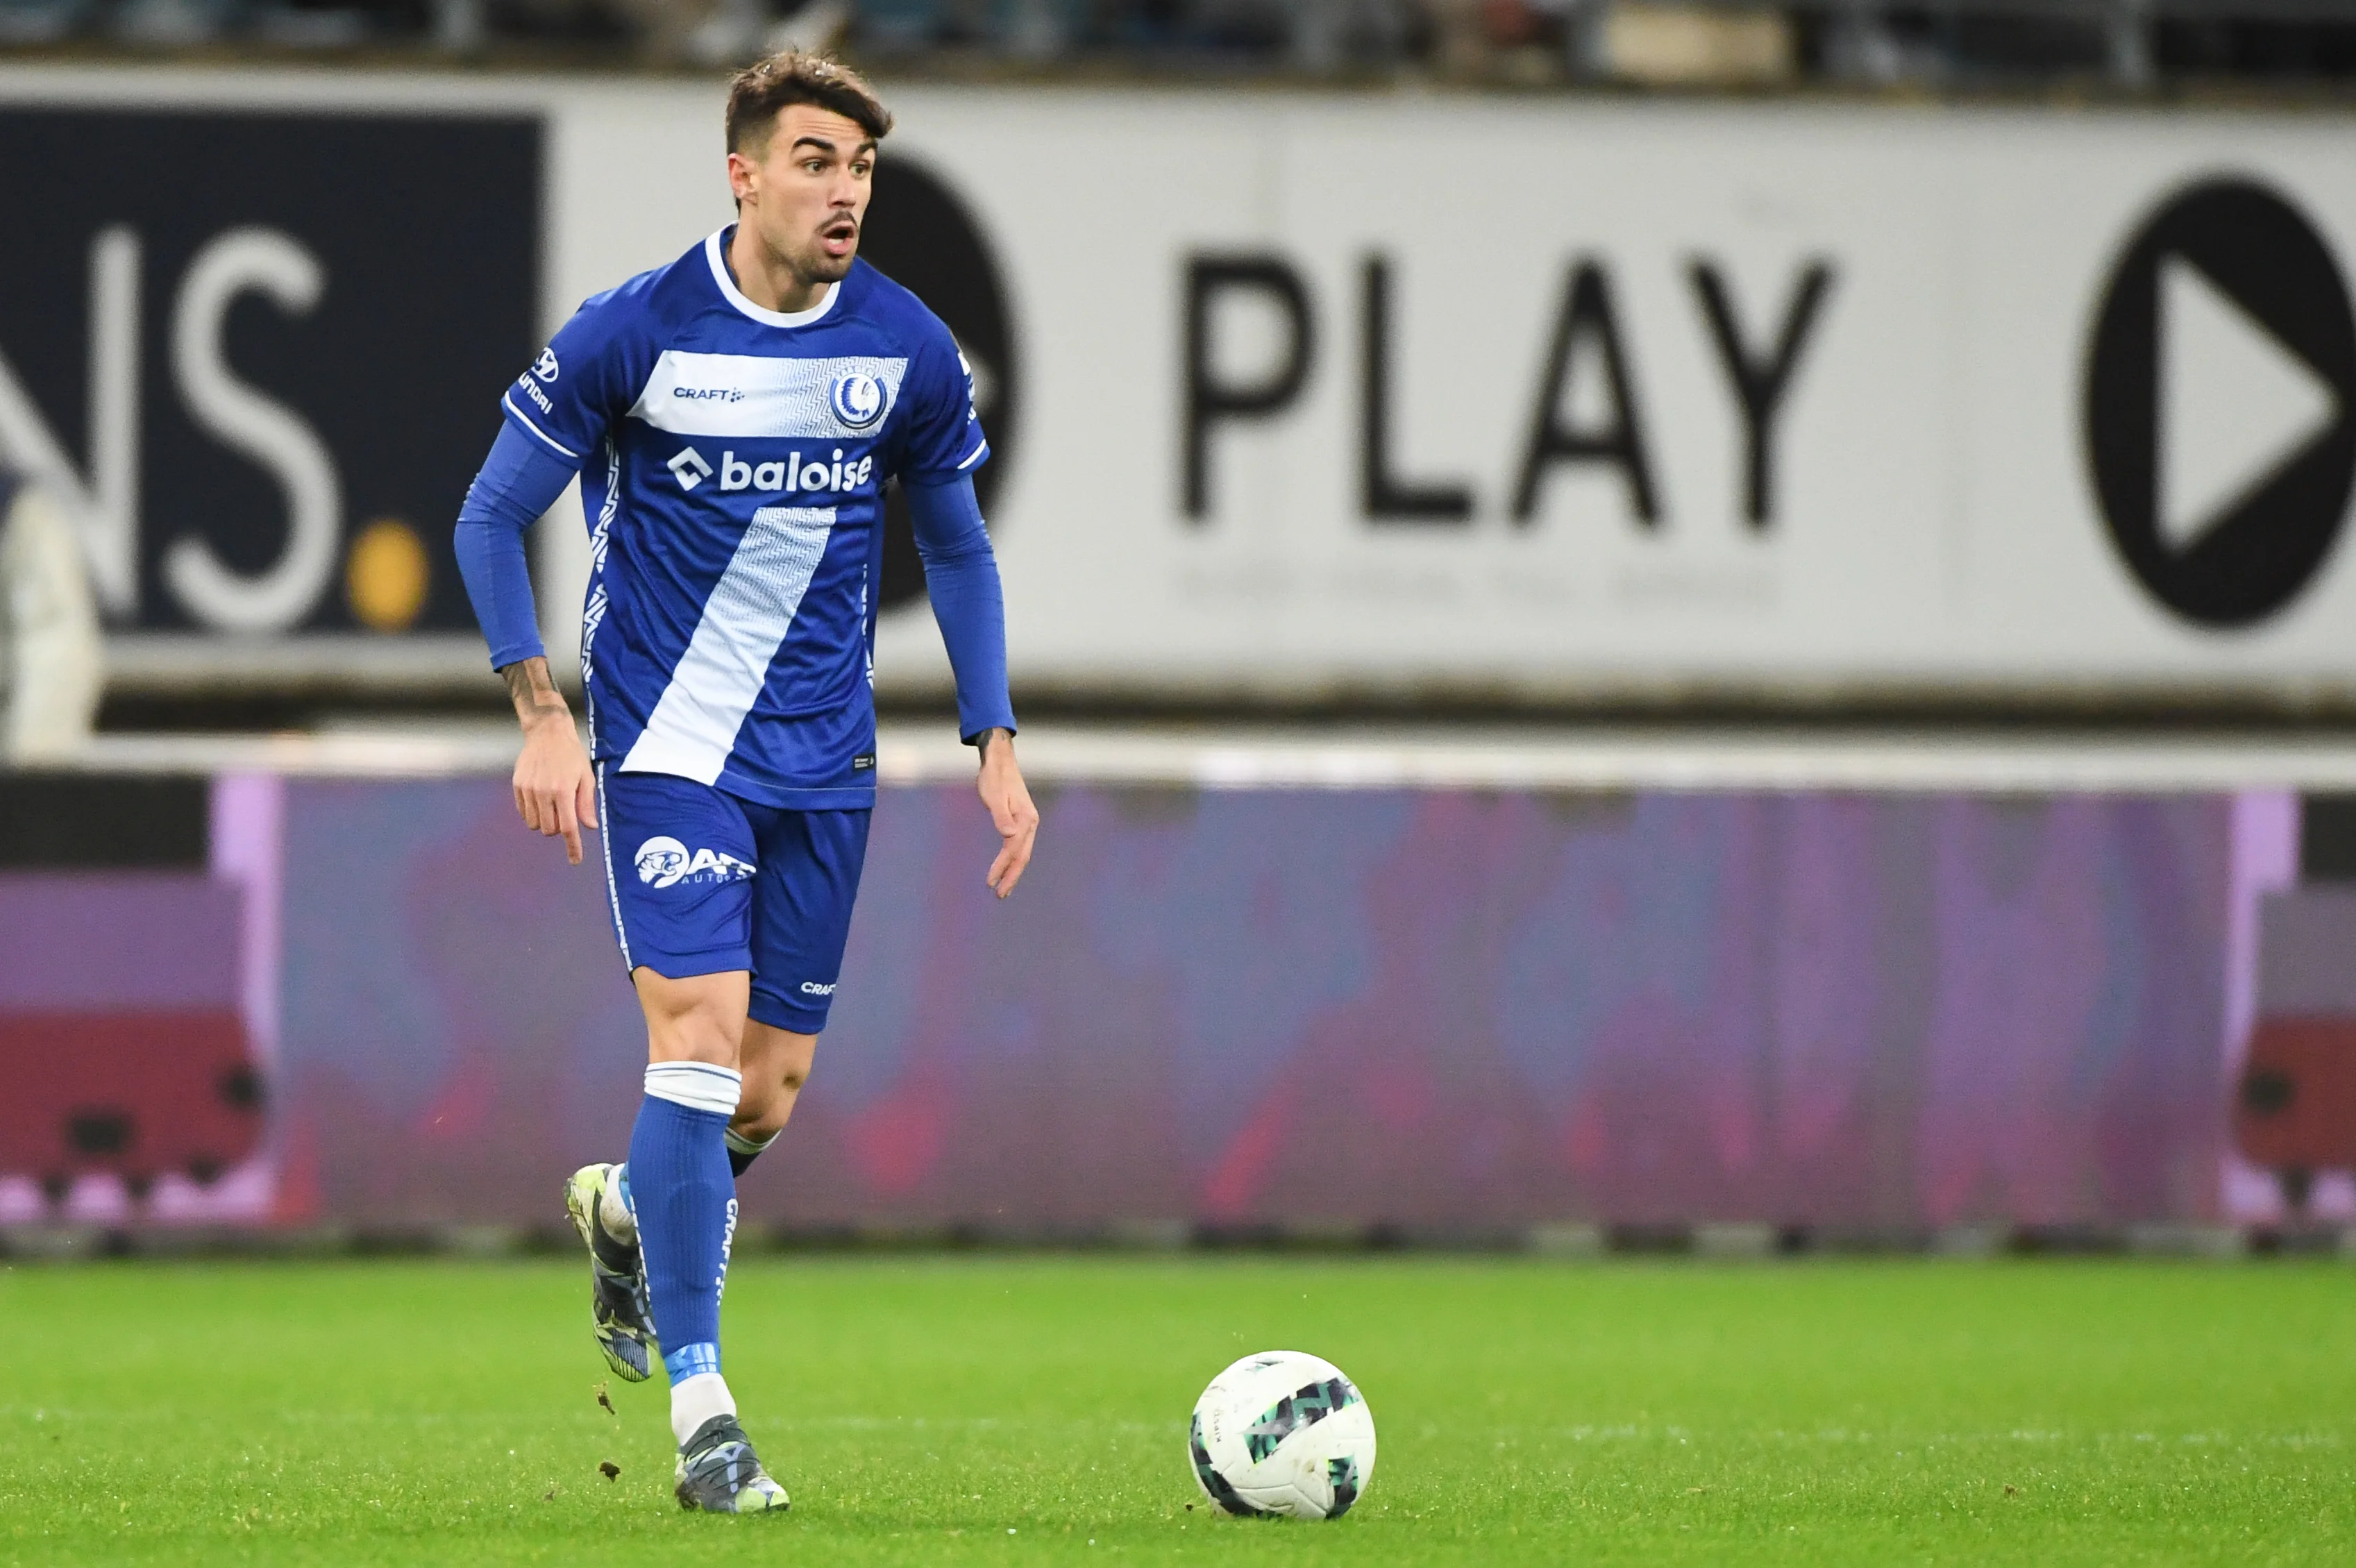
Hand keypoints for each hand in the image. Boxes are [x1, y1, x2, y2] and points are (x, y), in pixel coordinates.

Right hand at [502, 657, 596, 865]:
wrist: (547, 733)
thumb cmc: (571, 756)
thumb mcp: (586, 777)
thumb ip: (586, 803)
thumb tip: (590, 827)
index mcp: (563, 791)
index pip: (568, 828)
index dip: (572, 846)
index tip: (575, 860)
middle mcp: (543, 792)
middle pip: (549, 829)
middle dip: (558, 828)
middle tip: (565, 812)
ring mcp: (528, 790)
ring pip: (535, 824)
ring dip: (545, 822)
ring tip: (553, 804)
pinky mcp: (517, 786)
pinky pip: (524, 813)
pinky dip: (533, 814)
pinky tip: (540, 800)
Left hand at [975, 729, 1037, 898]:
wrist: (1000, 760)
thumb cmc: (994, 777)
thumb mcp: (993, 796)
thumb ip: (1001, 816)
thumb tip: (1009, 835)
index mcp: (1025, 819)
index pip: (1013, 850)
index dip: (1001, 868)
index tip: (989, 883)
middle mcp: (1030, 822)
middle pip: (1022, 856)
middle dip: (1011, 877)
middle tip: (999, 895)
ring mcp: (1028, 822)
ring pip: (1022, 853)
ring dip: (1013, 872)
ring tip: (1003, 889)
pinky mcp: (1022, 821)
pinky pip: (1019, 846)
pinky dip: (1013, 860)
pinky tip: (1006, 868)